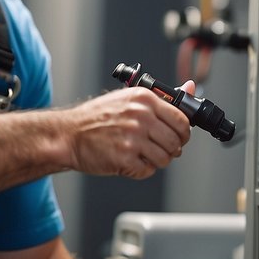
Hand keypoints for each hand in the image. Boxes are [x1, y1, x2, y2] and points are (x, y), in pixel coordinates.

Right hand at [64, 81, 195, 178]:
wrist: (68, 134)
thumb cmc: (96, 117)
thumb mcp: (129, 98)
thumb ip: (162, 97)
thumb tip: (190, 88)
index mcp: (144, 99)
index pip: (182, 119)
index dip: (183, 133)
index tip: (179, 137)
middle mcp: (140, 116)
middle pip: (176, 141)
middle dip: (171, 149)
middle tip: (159, 148)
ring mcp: (133, 138)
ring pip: (165, 158)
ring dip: (157, 161)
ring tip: (141, 154)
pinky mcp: (125, 158)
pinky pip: (148, 170)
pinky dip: (141, 169)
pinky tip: (129, 160)